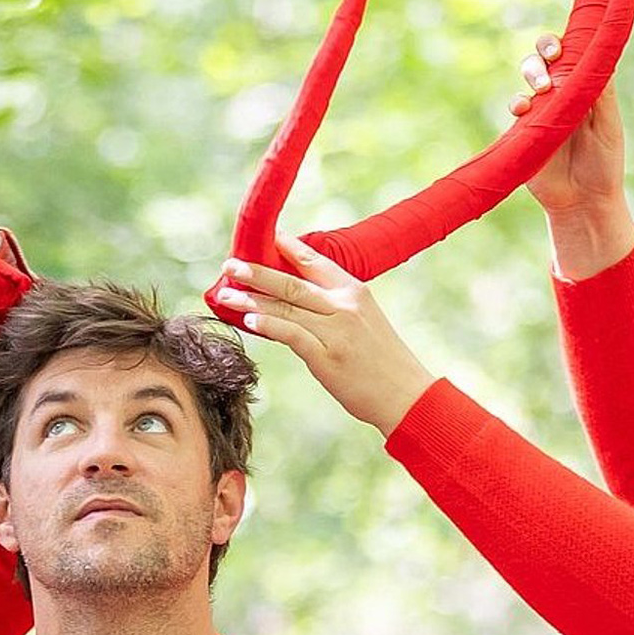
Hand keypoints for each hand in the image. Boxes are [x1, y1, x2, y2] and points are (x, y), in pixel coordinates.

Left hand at [214, 235, 435, 436]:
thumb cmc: (383, 360)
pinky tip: (249, 321)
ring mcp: (336, 331)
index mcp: (354, 291)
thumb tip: (290, 300)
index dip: (286, 249)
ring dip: (251, 300)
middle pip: (291, 283)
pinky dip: (268, 326)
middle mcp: (344, 306)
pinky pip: (290, 334)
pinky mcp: (327, 357)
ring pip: (285, 307)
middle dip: (257, 272)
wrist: (407, 395)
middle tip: (230, 264)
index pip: (314, 262)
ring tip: (226, 294)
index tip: (263, 239)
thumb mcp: (365, 320)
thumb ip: (333, 306)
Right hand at [511, 33, 633, 279]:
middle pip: (545, 57)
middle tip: (552, 59)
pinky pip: (516, 106)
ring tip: (541, 90)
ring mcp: (540, 109)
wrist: (584, 202)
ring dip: (532, 73)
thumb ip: (599, 92)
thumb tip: (595, 54)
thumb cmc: (604, 163)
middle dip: (544, 50)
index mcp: (585, 88)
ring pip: (528, 76)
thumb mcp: (607, 125)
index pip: (573, 53)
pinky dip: (517, 102)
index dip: (566, 42)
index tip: (565, 45)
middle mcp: (561, 93)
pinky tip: (523, 109)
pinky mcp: (523, 128)